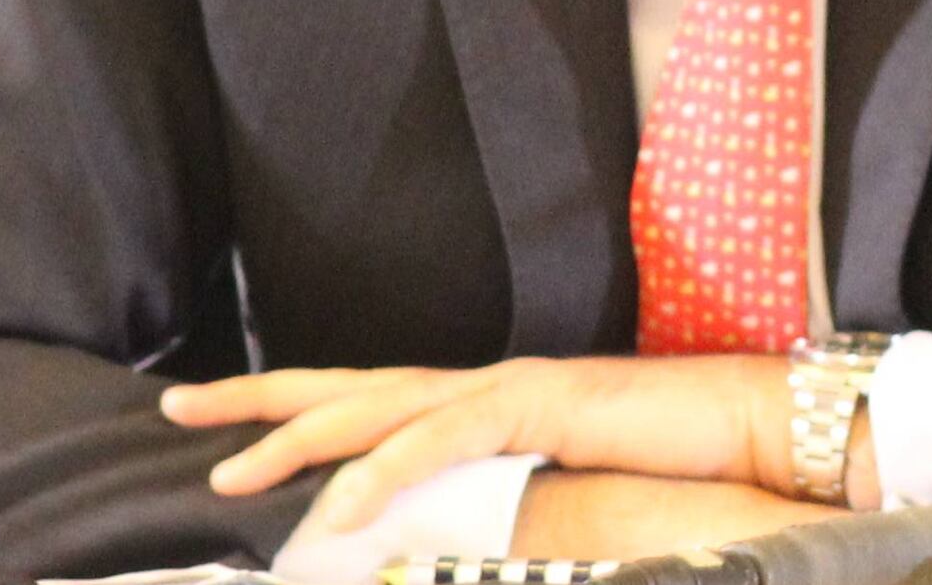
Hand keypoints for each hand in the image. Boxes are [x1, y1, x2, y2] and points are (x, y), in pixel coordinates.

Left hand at [160, 355, 860, 548]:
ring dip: (298, 440)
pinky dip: (382, 472)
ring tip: (229, 474)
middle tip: (175, 406)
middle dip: (258, 399)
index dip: (290, 406)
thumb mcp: (566, 497)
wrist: (756, 422)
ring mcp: (509, 387)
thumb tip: (445, 546)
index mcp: (482, 405)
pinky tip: (336, 508)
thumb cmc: (672, 461)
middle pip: (349, 385)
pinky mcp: (540, 403)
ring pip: (379, 407)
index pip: (368, 401)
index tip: (213, 422)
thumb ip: (502, 509)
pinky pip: (443, 438)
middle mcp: (482, 384)